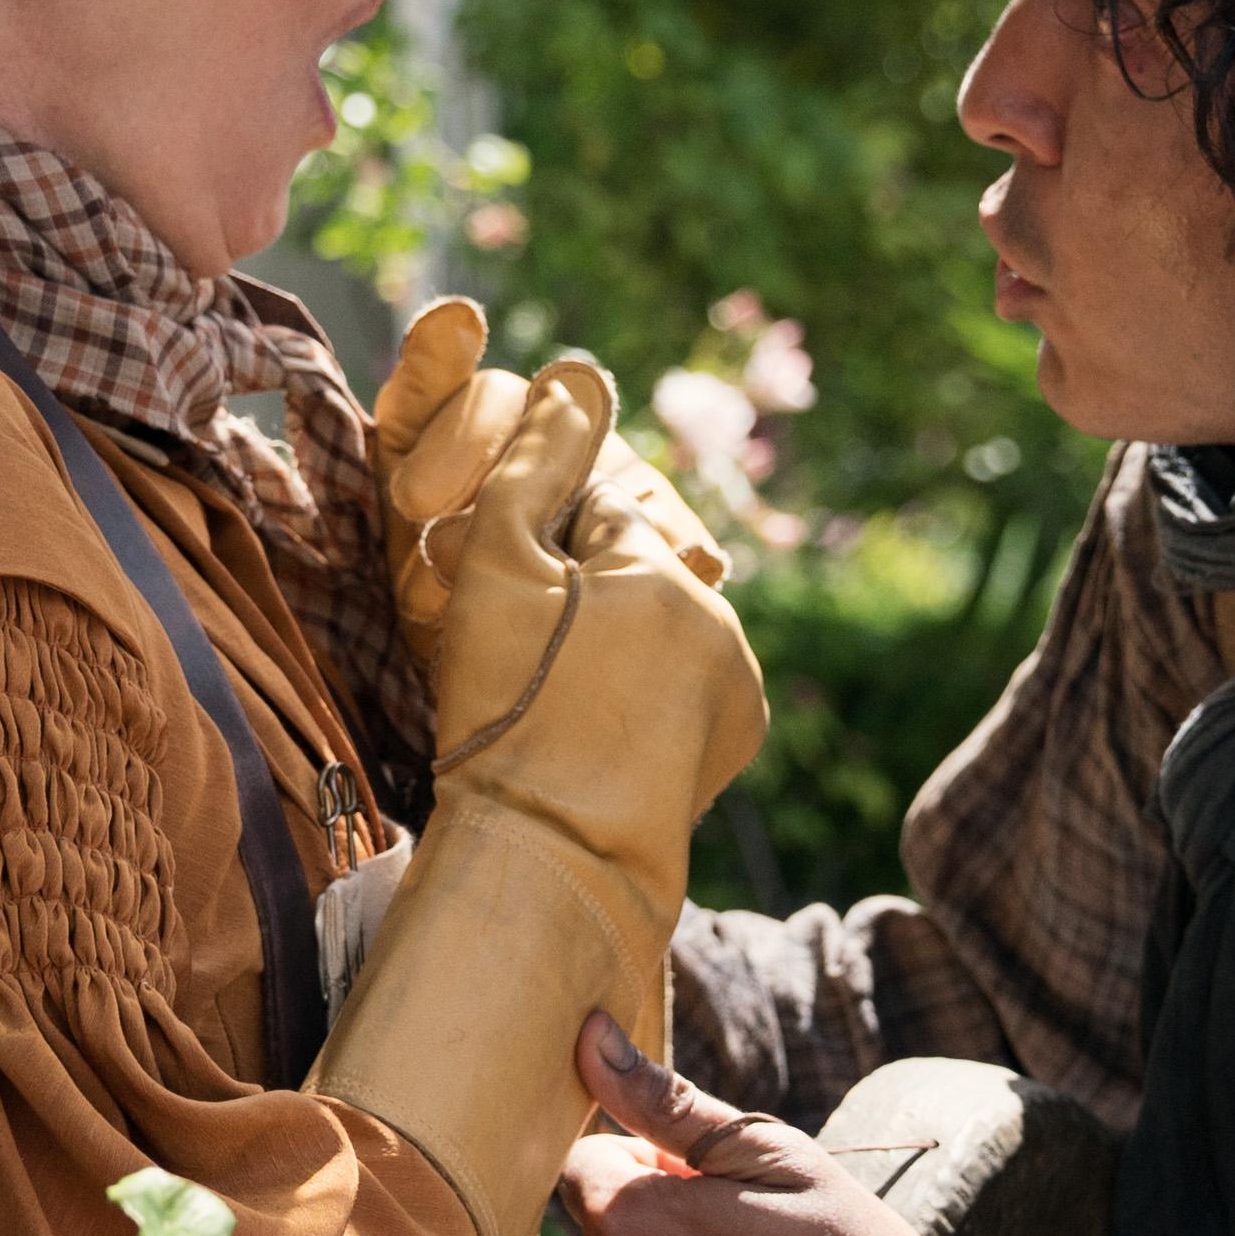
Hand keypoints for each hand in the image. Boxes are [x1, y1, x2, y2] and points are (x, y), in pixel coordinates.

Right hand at [362, 314, 762, 843]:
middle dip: (581, 594)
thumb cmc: (509, 713)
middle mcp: (720, 618)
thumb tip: (576, 375)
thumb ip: (535, 465)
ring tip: (554, 704)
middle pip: (633, 571)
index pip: (595, 511)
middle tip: (522, 662)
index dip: (537, 547)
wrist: (551, 860)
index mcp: (665, 569)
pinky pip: (682, 684)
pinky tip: (593, 731)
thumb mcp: (497, 573)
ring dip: (612, 642)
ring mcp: (737, 685)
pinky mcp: (735, 739)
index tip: (500, 599)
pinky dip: (642, 694)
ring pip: (658, 627)